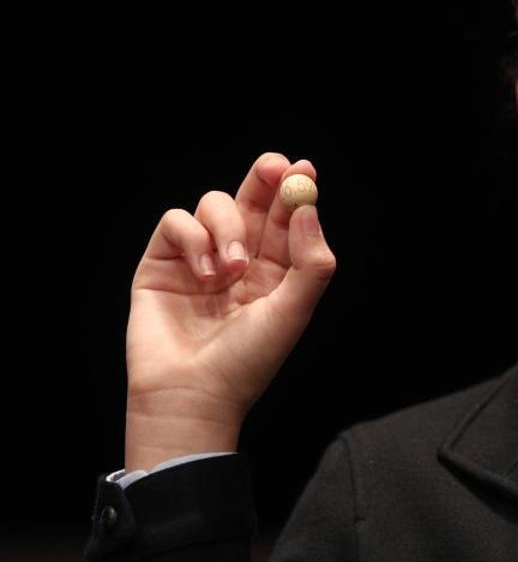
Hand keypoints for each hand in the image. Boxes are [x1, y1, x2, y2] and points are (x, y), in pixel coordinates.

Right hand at [123, 152, 336, 471]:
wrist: (192, 393)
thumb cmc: (248, 360)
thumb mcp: (293, 311)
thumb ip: (310, 262)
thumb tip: (308, 208)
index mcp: (275, 268)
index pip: (285, 217)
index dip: (295, 190)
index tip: (304, 170)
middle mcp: (238, 257)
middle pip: (252, 199)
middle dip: (264, 177)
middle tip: (275, 167)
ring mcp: (199, 257)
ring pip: (215, 204)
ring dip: (227, 227)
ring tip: (233, 270)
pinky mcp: (162, 261)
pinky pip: (176, 221)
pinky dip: (193, 237)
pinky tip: (203, 273)